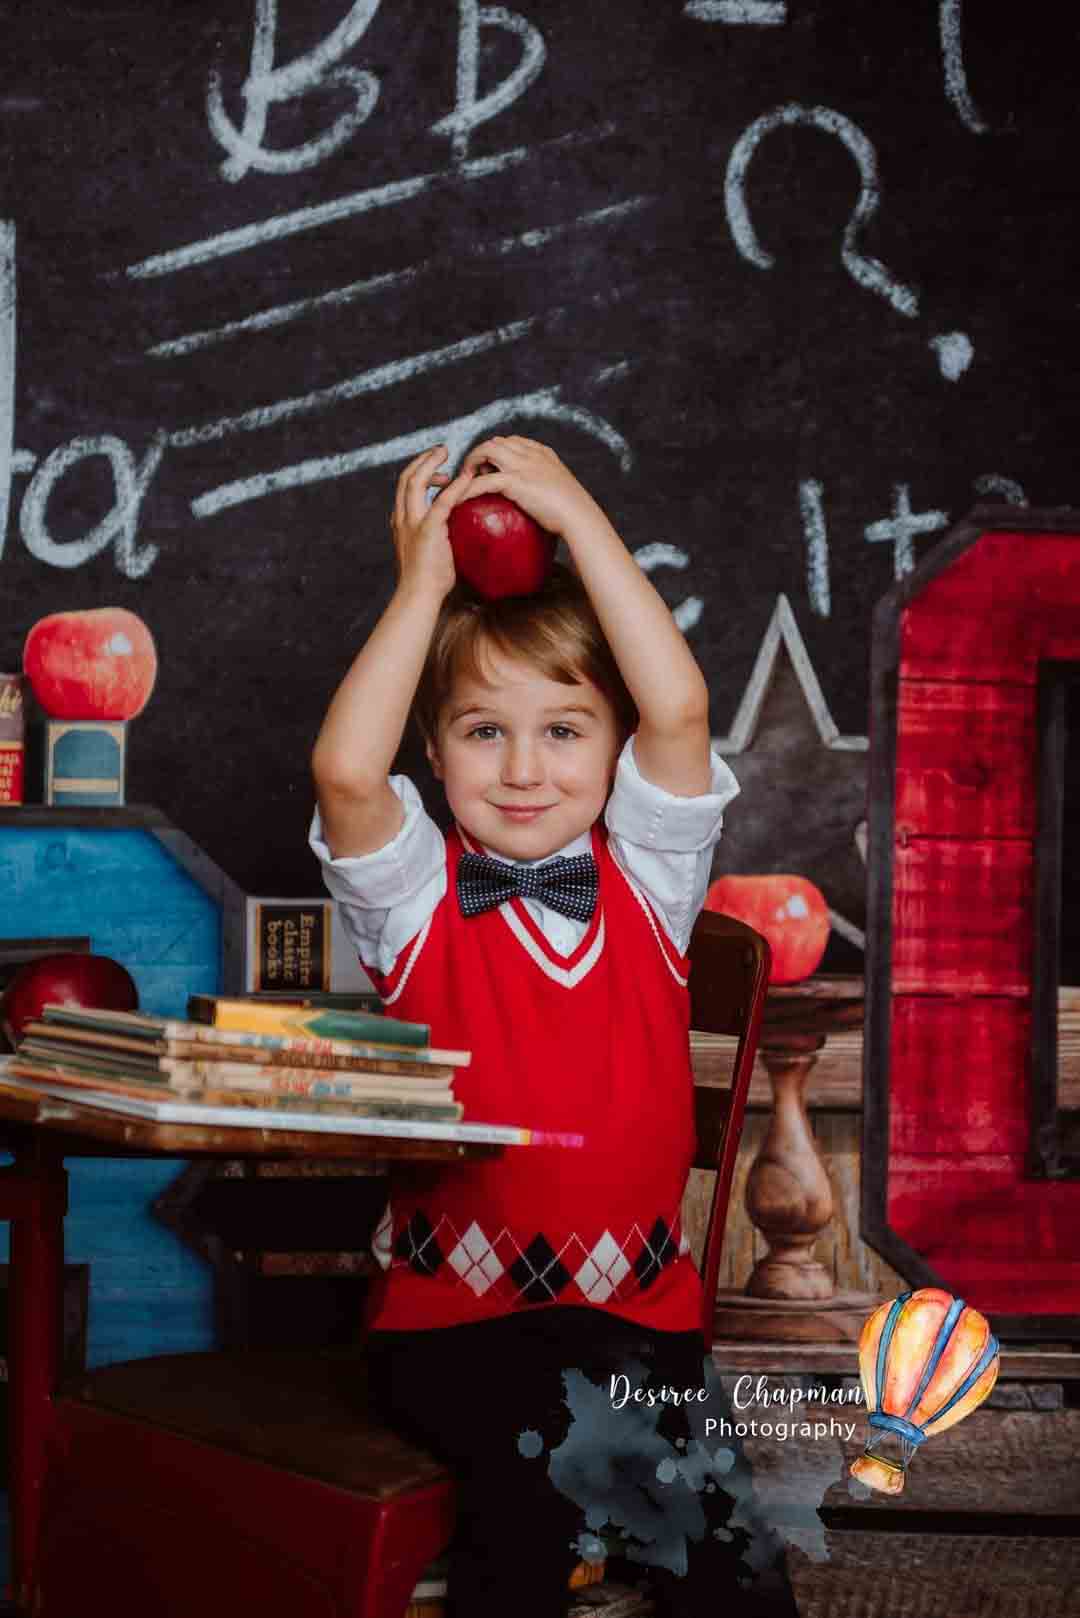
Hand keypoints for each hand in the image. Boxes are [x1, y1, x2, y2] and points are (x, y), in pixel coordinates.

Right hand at [390, 446, 474, 597]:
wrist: (418, 597)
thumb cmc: (427, 582)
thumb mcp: (428, 553)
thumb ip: (436, 537)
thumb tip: (457, 533)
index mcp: (400, 522)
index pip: (404, 488)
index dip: (419, 473)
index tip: (439, 473)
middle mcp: (401, 519)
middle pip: (406, 478)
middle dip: (422, 459)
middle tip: (442, 451)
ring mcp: (412, 523)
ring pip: (415, 481)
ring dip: (430, 463)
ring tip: (447, 454)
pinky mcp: (427, 530)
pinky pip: (442, 501)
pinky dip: (455, 486)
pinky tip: (467, 477)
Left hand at [460, 436, 599, 537]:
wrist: (580, 516)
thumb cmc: (575, 512)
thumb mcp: (562, 492)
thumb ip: (549, 489)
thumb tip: (541, 504)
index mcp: (543, 454)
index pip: (513, 441)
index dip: (498, 452)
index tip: (489, 468)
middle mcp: (531, 454)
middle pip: (496, 442)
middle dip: (479, 454)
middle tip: (470, 475)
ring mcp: (523, 465)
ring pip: (486, 450)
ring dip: (471, 462)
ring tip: (463, 480)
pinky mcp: (515, 481)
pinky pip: (484, 480)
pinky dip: (468, 488)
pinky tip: (459, 498)